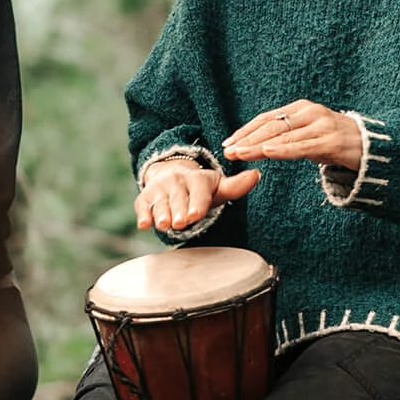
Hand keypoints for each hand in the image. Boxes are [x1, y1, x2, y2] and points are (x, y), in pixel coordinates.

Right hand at [135, 157, 259, 234]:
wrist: (171, 175)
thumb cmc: (199, 189)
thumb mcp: (217, 187)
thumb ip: (235, 186)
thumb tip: (256, 174)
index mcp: (198, 179)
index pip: (198, 191)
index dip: (197, 203)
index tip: (196, 214)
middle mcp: (177, 181)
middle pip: (178, 199)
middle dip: (179, 211)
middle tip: (181, 222)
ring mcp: (160, 189)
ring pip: (160, 203)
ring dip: (161, 213)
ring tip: (164, 224)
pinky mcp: (145, 197)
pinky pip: (142, 205)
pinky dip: (143, 215)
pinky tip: (144, 224)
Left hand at [223, 101, 364, 173]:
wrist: (374, 146)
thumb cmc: (336, 142)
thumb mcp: (309, 136)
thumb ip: (287, 137)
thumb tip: (257, 145)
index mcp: (302, 109)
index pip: (267, 118)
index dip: (246, 130)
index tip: (227, 142)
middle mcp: (310, 112)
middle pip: (271, 125)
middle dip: (246, 139)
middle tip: (227, 150)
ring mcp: (322, 125)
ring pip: (283, 136)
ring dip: (257, 146)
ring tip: (239, 154)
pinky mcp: (332, 141)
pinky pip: (302, 146)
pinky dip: (282, 149)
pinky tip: (266, 152)